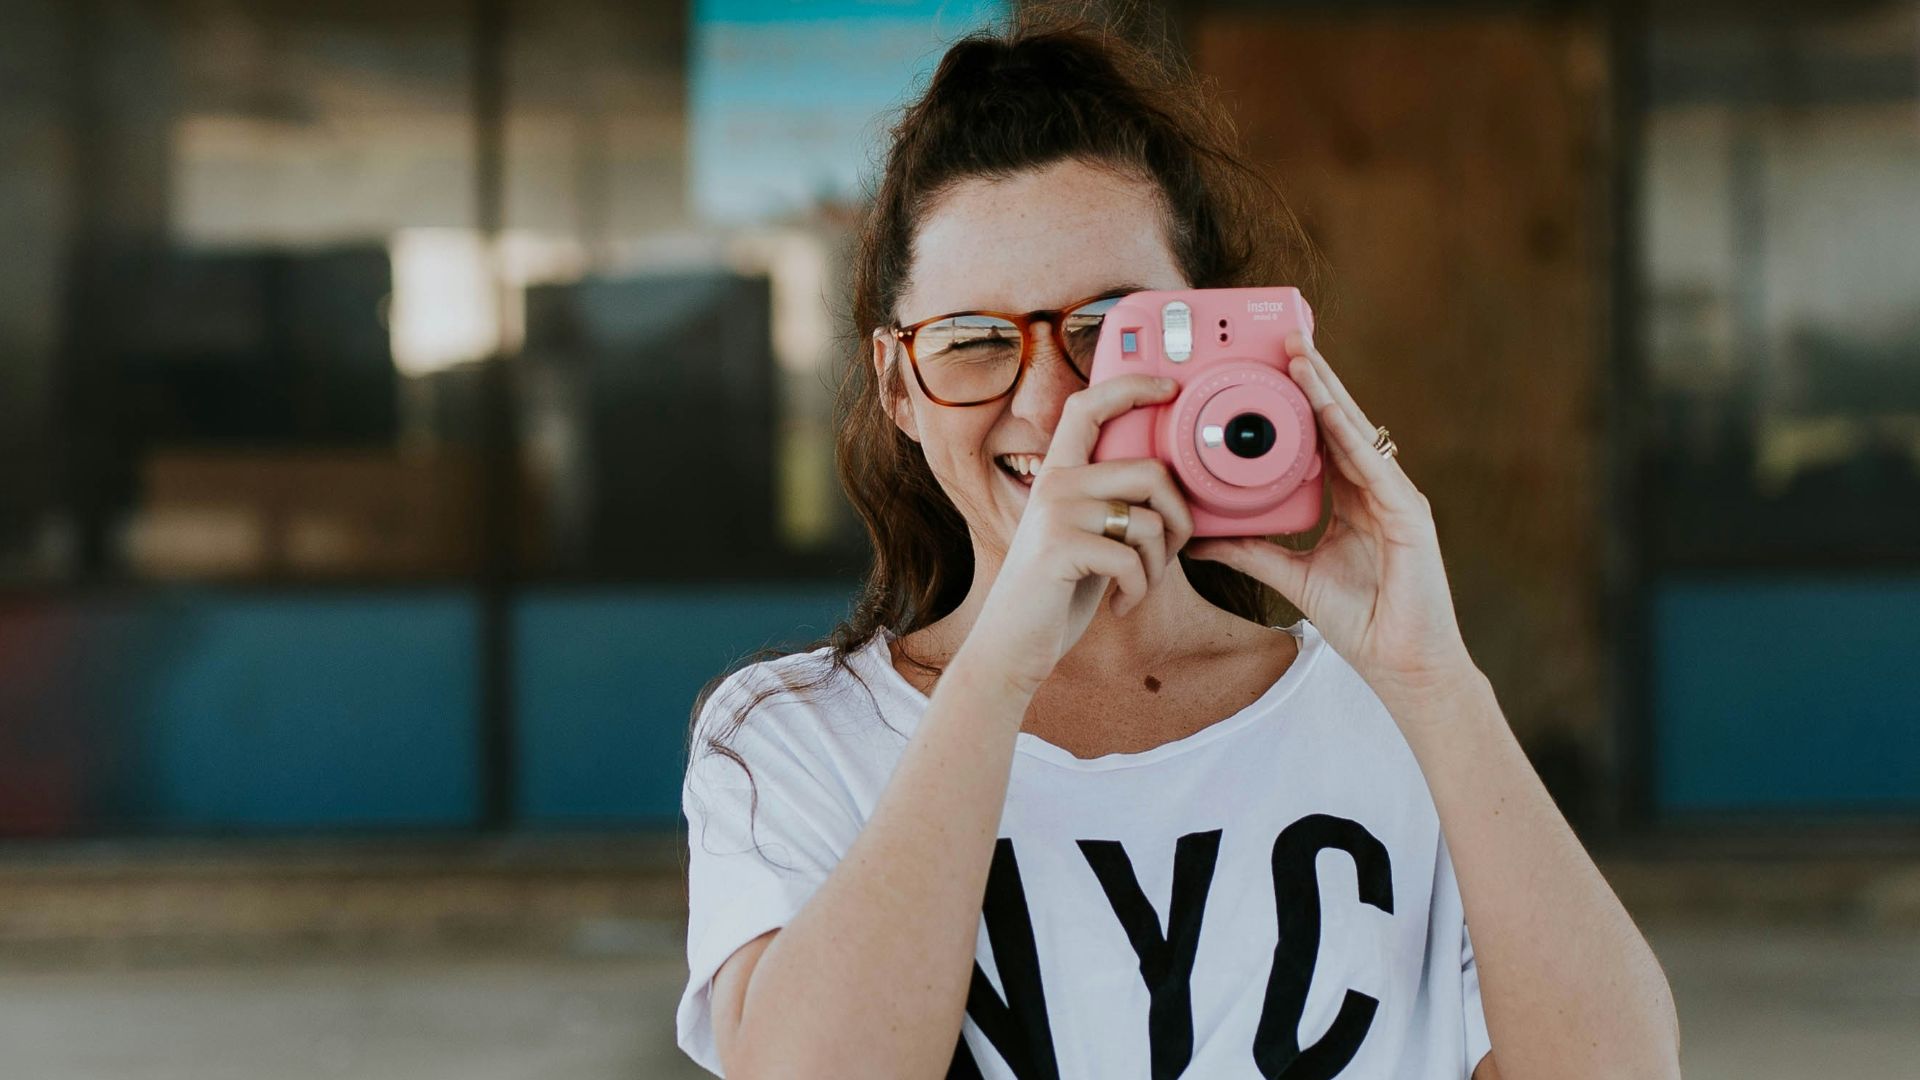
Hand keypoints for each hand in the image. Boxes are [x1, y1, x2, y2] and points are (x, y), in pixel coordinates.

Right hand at [963, 375, 1195, 696]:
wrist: (1011, 644)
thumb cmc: (1056, 592)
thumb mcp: (1081, 535)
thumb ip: (1110, 502)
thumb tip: (1169, 488)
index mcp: (1059, 473)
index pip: (1090, 406)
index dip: (1131, 386)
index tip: (1169, 387)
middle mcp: (1054, 482)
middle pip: (1150, 470)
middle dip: (1179, 519)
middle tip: (1166, 555)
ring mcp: (1055, 512)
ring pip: (1150, 520)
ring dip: (1158, 565)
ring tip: (1137, 585)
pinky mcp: (1060, 547)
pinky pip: (1133, 558)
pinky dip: (1139, 590)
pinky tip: (1121, 605)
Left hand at [1186, 332, 1477, 709]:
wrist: (1403, 666)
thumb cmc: (1361, 622)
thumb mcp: (1292, 576)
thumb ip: (1251, 551)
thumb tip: (1201, 536)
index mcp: (1352, 501)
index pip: (1321, 439)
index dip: (1299, 403)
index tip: (1271, 369)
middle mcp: (1376, 490)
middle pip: (1339, 424)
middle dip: (1312, 380)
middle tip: (1285, 337)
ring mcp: (1396, 498)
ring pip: (1356, 433)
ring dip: (1327, 391)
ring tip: (1299, 354)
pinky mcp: (1410, 514)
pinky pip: (1373, 465)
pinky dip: (1348, 434)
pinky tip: (1327, 406)